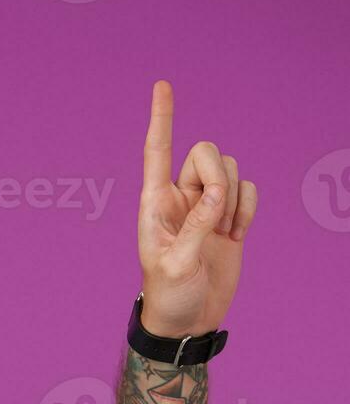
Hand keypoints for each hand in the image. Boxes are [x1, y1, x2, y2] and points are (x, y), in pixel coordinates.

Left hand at [137, 80, 257, 337]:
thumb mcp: (176, 265)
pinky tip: (236, 235)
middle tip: (216, 215)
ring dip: (234, 198)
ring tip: (222, 233)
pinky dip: (249, 208)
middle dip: (219, 176)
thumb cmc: (168, 295)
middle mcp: (179, 196)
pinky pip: (249, 190)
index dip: (161, 118)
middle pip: (206, 152)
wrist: (187, 319)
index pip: (156, 150)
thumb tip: (216, 196)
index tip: (162, 84)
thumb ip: (196, 227)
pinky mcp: (229, 217)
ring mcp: (205, 205)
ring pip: (230, 170)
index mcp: (154, 201)